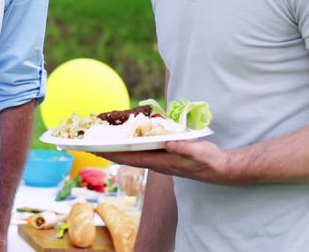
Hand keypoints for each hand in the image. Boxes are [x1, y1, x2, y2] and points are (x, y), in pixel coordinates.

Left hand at [98, 140, 233, 184]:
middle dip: (108, 151)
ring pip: (133, 154)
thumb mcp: (198, 152)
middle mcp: (155, 162)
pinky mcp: (164, 155)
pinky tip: (126, 139)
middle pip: (126, 157)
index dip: (112, 154)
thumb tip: (167, 143)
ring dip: (118, 148)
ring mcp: (159, 159)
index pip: (130, 158)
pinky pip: (142, 150)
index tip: (95, 149)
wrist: (219, 168)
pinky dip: (131, 144)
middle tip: (90, 144)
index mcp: (160, 161)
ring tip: (102, 140)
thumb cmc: (208, 160)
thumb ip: (183, 148)